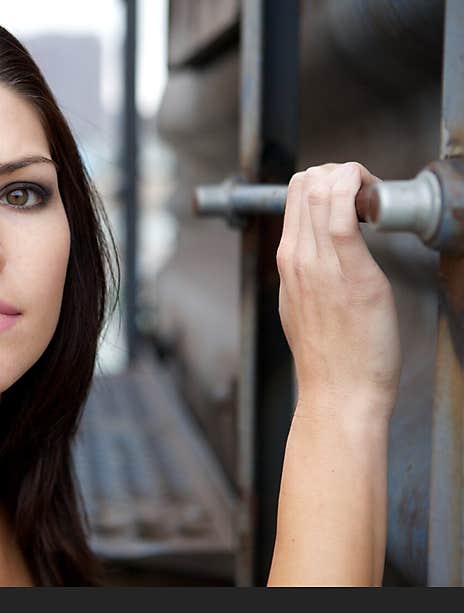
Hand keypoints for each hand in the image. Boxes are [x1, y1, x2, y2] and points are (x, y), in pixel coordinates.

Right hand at [277, 162, 401, 419]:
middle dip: (340, 172)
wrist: (338, 391)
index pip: (295, 194)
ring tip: (375, 200)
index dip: (326, 180)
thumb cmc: (329, 356)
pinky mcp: (353, 273)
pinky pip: (345, 214)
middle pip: (307, 183)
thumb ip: (306, 274)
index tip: (352, 195)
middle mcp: (298, 258)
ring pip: (323, 189)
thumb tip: (321, 252)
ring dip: (353, 177)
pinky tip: (373, 196)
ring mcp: (321, 264)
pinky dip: (357, 190)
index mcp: (287, 262)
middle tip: (367, 194)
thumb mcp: (300, 306)